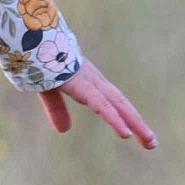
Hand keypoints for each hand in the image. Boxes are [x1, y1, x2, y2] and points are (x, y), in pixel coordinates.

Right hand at [39, 57, 156, 149]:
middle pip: (122, 104)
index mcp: (89, 80)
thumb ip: (57, 109)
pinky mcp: (83, 86)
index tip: (137, 132)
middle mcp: (95, 80)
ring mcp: (91, 81)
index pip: (113, 101)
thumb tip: (64, 131)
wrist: (31, 41)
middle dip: (138, 123)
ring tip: (149, 142)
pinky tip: (126, 133)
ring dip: (135, 124)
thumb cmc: (39, 61)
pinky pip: (102, 105)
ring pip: (118, 105)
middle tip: (152, 144)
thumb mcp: (49, 90)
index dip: (126, 116)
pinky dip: (115, 119)